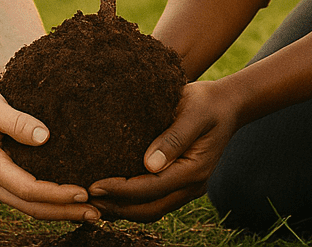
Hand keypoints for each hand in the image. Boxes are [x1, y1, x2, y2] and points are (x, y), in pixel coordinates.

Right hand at [0, 84, 99, 221]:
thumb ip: (18, 122)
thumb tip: (46, 137)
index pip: (29, 190)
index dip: (58, 194)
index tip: (84, 192)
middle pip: (31, 207)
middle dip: (64, 211)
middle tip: (97, 213)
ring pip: (25, 207)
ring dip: (55, 210)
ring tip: (86, 211)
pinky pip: (19, 198)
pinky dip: (41, 202)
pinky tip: (60, 199)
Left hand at [88, 79, 243, 221]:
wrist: (226, 104)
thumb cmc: (207, 102)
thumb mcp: (193, 112)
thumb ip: (174, 138)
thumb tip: (149, 164)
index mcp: (194, 171)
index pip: (151, 189)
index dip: (121, 190)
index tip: (94, 186)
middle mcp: (192, 186)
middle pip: (149, 209)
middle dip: (116, 207)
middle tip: (85, 199)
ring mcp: (187, 187)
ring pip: (151, 210)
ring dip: (122, 209)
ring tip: (94, 201)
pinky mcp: (181, 182)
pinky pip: (154, 200)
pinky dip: (133, 201)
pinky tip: (112, 193)